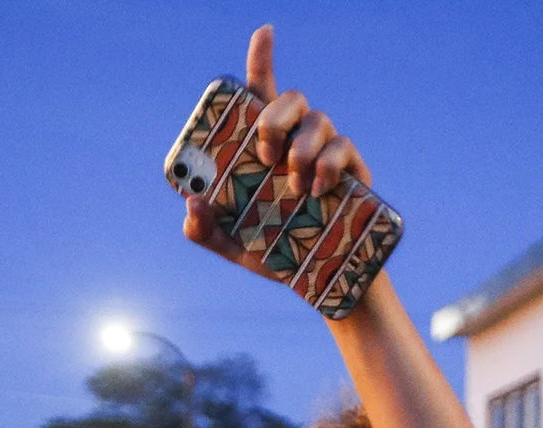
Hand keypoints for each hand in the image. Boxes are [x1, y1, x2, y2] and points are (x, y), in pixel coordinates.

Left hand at [182, 27, 371, 275]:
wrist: (322, 281)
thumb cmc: (274, 254)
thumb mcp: (231, 245)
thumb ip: (203, 229)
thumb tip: (191, 202)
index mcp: (265, 146)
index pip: (262, 90)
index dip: (263, 57)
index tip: (266, 32)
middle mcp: (297, 139)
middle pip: (291, 97)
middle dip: (274, 118)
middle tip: (265, 157)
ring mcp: (327, 152)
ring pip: (318, 120)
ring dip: (302, 149)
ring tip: (295, 187)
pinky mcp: (352, 170)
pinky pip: (343, 147)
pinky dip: (328, 164)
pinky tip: (317, 190)